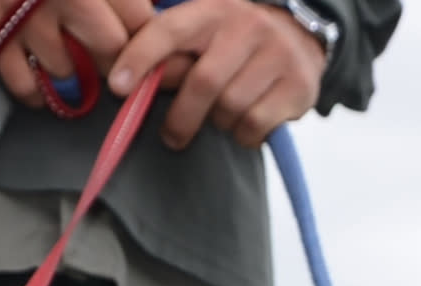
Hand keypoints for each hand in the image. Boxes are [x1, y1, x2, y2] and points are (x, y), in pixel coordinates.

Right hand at [0, 0, 154, 113]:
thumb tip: (145, 9)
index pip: (140, 19)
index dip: (147, 34)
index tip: (148, 40)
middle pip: (111, 52)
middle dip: (117, 60)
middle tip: (112, 56)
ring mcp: (25, 18)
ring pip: (69, 72)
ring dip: (76, 75)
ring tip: (76, 65)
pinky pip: (22, 84)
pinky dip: (37, 92)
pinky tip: (43, 86)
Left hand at [107, 0, 325, 149]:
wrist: (303, 36)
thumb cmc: (236, 41)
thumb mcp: (204, 33)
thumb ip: (170, 53)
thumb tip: (129, 84)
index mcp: (214, 9)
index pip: (170, 30)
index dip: (141, 57)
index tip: (118, 86)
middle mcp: (247, 26)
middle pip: (203, 82)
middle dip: (182, 117)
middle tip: (172, 136)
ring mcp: (277, 54)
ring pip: (231, 108)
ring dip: (218, 123)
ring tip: (221, 117)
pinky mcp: (298, 85)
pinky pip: (256, 124)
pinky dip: (243, 134)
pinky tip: (245, 123)